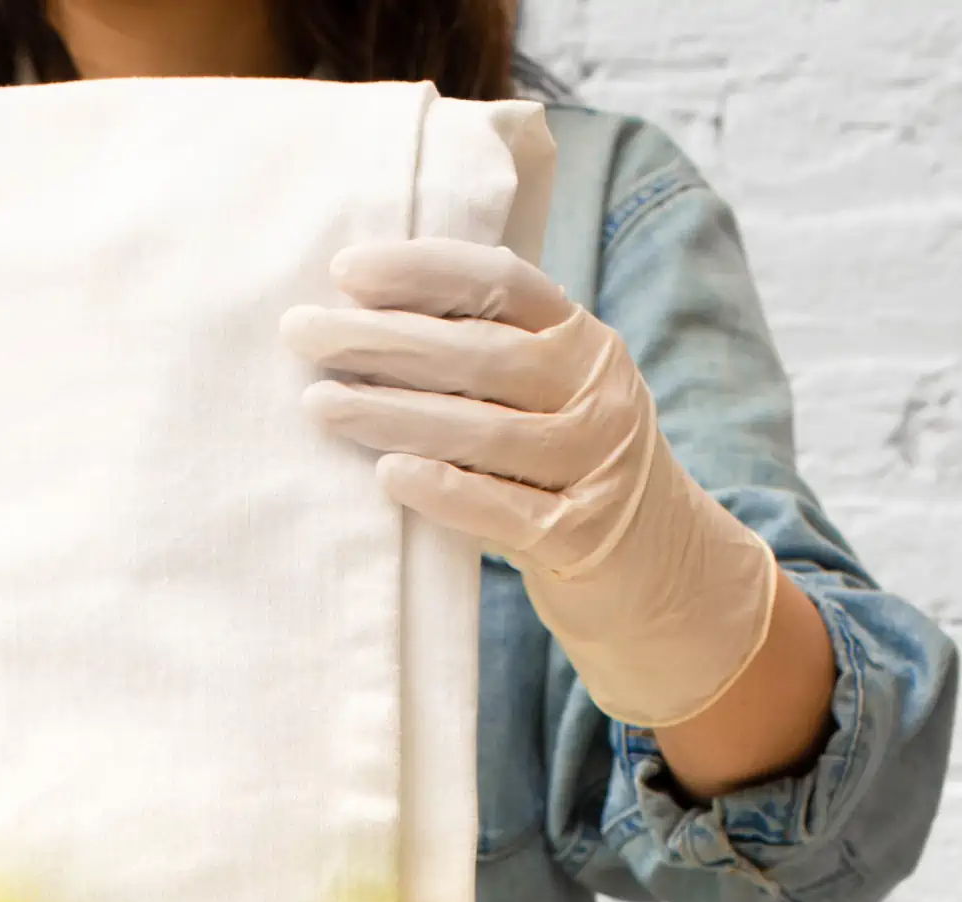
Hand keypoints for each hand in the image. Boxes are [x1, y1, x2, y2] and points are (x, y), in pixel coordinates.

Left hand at [282, 239, 778, 731]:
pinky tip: (387, 474)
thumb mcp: (549, 397)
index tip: (345, 272)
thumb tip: (362, 319)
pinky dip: (444, 488)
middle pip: (480, 353)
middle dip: (383, 340)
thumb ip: (488, 357)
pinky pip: (502, 508)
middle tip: (302, 333)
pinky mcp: (579, 534)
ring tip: (319, 404)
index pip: (501, 282)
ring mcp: (594, 462)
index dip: (422, 271)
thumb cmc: (567, 472)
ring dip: (393, 413)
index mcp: (582, 339)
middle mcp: (596, 390)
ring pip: (483, 429)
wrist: (658, 570)